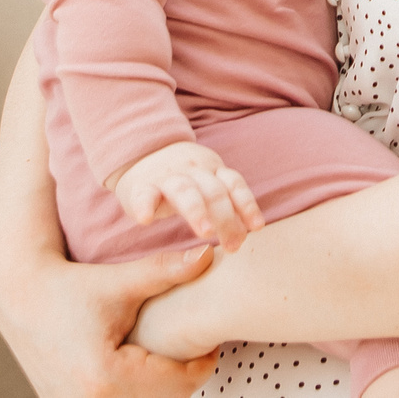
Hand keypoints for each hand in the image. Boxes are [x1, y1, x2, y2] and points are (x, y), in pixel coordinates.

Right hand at [0, 239, 220, 397]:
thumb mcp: (120, 281)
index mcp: (107, 377)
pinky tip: (142, 368)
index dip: (203, 361)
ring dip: (160, 388)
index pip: (179, 383)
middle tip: (194, 348)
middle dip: (184, 376)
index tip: (210, 340)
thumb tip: (208, 256)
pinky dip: (137, 392)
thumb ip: (167, 271)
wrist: (22, 299)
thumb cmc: (73, 287)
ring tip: (169, 357)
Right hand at [113, 143, 263, 253]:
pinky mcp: (142, 186)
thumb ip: (226, 205)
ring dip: (197, 211)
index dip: (247, 205)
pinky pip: (145, 194)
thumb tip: (245, 234)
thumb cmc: (186, 178)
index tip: (256, 228)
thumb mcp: (208, 184)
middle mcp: (193, 170)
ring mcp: (167, 177)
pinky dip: (145, 206)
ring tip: (206, 233)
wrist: (144, 151)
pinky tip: (146, 220)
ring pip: (185, 191)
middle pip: (214, 192)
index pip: (234, 184)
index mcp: (213, 170)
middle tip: (233, 246)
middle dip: (226, 218)